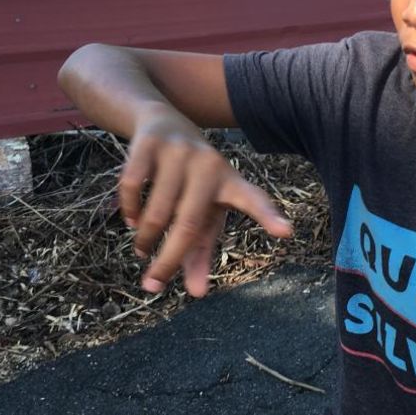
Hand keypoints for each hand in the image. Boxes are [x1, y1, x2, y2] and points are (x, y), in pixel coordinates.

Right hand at [117, 106, 292, 296]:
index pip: (254, 200)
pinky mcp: (150, 144)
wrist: (163, 121)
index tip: (286, 232)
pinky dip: (129, 210)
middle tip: (152, 284)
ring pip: (157, 211)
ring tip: (142, 249)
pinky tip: (132, 219)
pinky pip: (132, 187)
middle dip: (167, 261)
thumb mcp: (202, 211)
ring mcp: (180, 152)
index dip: (269, 217)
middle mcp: (209, 165)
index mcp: (230, 183)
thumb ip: (200, 251)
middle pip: (188, 225)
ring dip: (145, 239)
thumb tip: (196, 293)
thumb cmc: (191, 182)